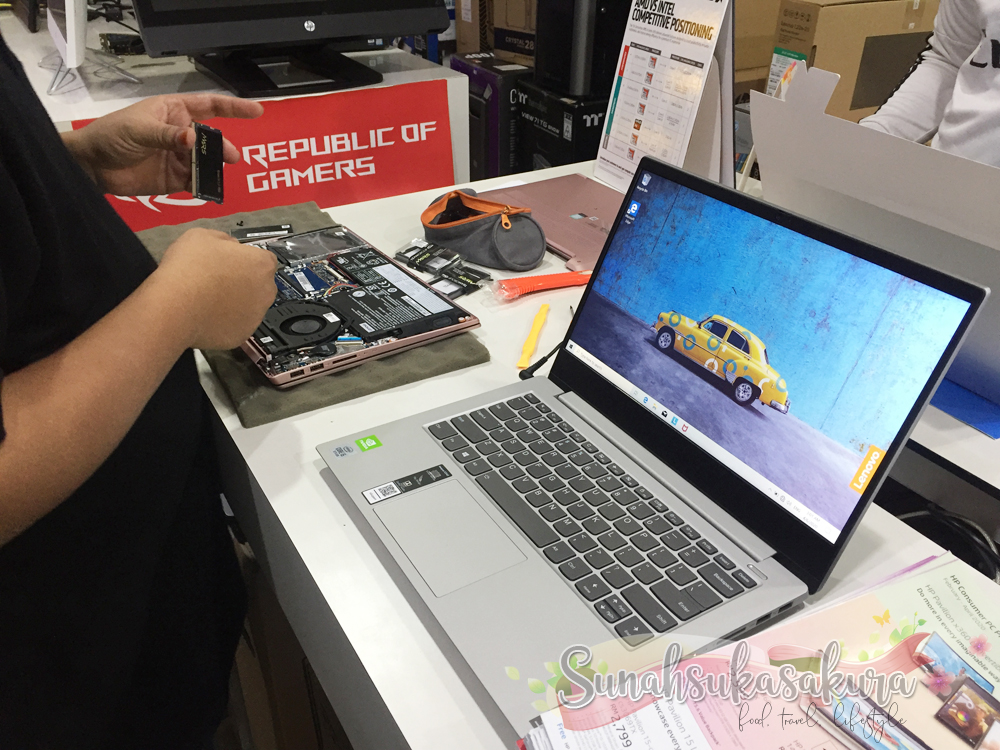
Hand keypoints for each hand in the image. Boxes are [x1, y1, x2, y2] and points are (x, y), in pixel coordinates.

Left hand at [62, 94, 263, 196]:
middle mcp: (181, 133)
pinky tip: (207, 189)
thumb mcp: (139, 129)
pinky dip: (204, 186)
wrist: (92, 166)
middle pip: (212, 138)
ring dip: (213, 168)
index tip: (257, 111)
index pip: (210, 106)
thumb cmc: (112, 135)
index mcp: (174, 111)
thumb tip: (193, 139)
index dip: (234, 108)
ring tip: (215, 175)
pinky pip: (196, 182)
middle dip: (223, 147)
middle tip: (230, 157)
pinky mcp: (175, 179)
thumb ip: (167, 135)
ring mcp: (179, 157)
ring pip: (206, 162)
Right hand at [155, 229, 277, 349]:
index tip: (228, 262)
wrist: (174, 307)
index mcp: (261, 264)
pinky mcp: (242, 336)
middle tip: (216, 280)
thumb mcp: (202, 236)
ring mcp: (256, 316)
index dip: (243, 259)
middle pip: (258, 284)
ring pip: (248, 306)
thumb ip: (224, 240)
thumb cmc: (188, 270)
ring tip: (208, 298)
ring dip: (234, 302)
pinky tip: (206, 314)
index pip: (262, 259)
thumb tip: (229, 246)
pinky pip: (235, 325)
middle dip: (242, 282)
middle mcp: (266, 291)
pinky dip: (224, 321)